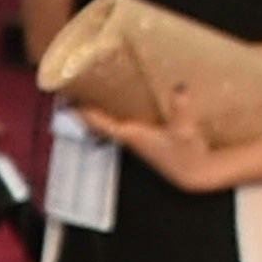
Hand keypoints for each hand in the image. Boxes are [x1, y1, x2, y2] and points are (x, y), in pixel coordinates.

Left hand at [79, 86, 231, 193]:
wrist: (196, 173)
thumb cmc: (188, 155)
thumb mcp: (185, 130)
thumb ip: (182, 110)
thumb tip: (180, 88)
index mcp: (131, 134)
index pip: (97, 122)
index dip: (81, 110)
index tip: (65, 97)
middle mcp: (128, 136)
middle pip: (96, 121)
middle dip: (82, 107)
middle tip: (68, 90)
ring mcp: (134, 138)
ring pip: (107, 122)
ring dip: (96, 109)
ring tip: (86, 92)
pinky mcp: (144, 138)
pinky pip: (120, 122)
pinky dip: (112, 112)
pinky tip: (117, 101)